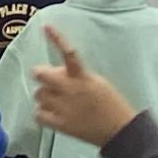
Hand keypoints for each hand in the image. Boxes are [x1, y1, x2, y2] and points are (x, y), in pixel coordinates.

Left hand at [34, 25, 139, 146]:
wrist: (119, 130)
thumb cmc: (112, 105)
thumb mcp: (98, 82)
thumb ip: (78, 76)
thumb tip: (60, 73)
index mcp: (83, 77)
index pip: (69, 53)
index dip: (56, 38)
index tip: (46, 27)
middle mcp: (71, 90)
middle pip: (41, 74)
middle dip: (42, 74)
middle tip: (48, 79)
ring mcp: (64, 108)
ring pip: (38, 94)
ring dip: (44, 95)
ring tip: (55, 100)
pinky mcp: (61, 124)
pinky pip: (38, 114)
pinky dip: (42, 113)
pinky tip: (51, 113)